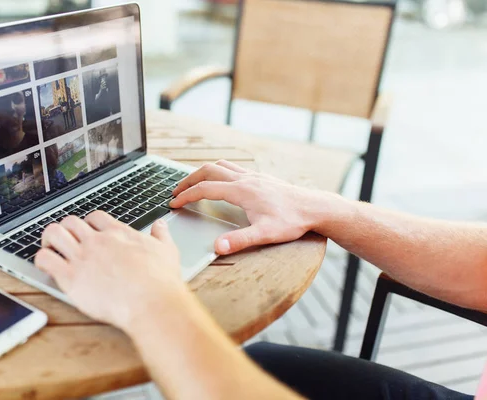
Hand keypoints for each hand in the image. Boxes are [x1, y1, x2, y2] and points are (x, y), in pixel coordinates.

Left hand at [35, 212, 185, 330]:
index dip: (89, 223)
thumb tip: (160, 225)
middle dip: (66, 229)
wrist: (151, 303)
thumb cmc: (160, 281)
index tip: (88, 232)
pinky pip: (45, 259)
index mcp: (118, 234)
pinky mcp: (70, 277)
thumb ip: (161, 235)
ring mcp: (82, 258)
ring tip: (50, 248)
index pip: (95, 218)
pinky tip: (45, 264)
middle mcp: (97, 241)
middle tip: (65, 239)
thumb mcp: (166, 251)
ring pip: (53, 234)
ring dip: (48, 239)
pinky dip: (41, 259)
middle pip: (71, 222)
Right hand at [170, 160, 336, 254]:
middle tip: (176, 191)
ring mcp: (252, 176)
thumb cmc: (291, 221)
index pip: (204, 189)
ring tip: (193, 183)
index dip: (186, 196)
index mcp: (241, 191)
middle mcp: (244, 179)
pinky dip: (219, 171)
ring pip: (220, 166)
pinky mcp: (260, 178)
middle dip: (188, 180)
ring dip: (203, 172)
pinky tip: (221, 182)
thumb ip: (239, 241)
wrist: (313, 207)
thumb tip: (217, 247)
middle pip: (208, 171)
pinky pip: (233, 168)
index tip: (173, 203)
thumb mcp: (265, 234)